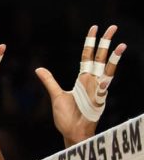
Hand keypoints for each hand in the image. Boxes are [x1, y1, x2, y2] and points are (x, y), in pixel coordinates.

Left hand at [37, 25, 126, 145]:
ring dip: (114, 59)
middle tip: (113, 27)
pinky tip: (105, 80)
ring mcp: (97, 91)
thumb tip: (39, 69)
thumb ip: (50, 81)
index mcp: (83, 79)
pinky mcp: (98, 103)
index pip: (88, 56)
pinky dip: (104, 86)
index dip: (91, 42)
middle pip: (100, 58)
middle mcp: (92, 82)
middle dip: (106, 43)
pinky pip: (102, 92)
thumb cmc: (66, 117)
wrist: (72, 133)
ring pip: (107, 71)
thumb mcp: (56, 95)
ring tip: (121, 45)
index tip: (95, 27)